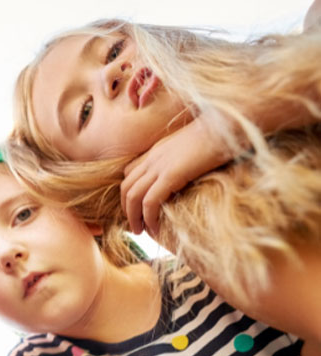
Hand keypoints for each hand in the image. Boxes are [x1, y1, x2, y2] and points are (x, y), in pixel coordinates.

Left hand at [121, 117, 231, 236]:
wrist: (229, 124)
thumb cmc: (222, 135)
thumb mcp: (196, 146)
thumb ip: (185, 159)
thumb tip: (191, 174)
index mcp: (157, 150)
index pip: (130, 172)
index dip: (129, 193)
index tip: (136, 208)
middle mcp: (153, 157)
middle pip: (126, 187)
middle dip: (126, 209)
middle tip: (135, 226)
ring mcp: (160, 165)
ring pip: (133, 195)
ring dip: (133, 217)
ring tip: (140, 231)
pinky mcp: (171, 174)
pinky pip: (150, 201)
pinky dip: (148, 217)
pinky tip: (155, 228)